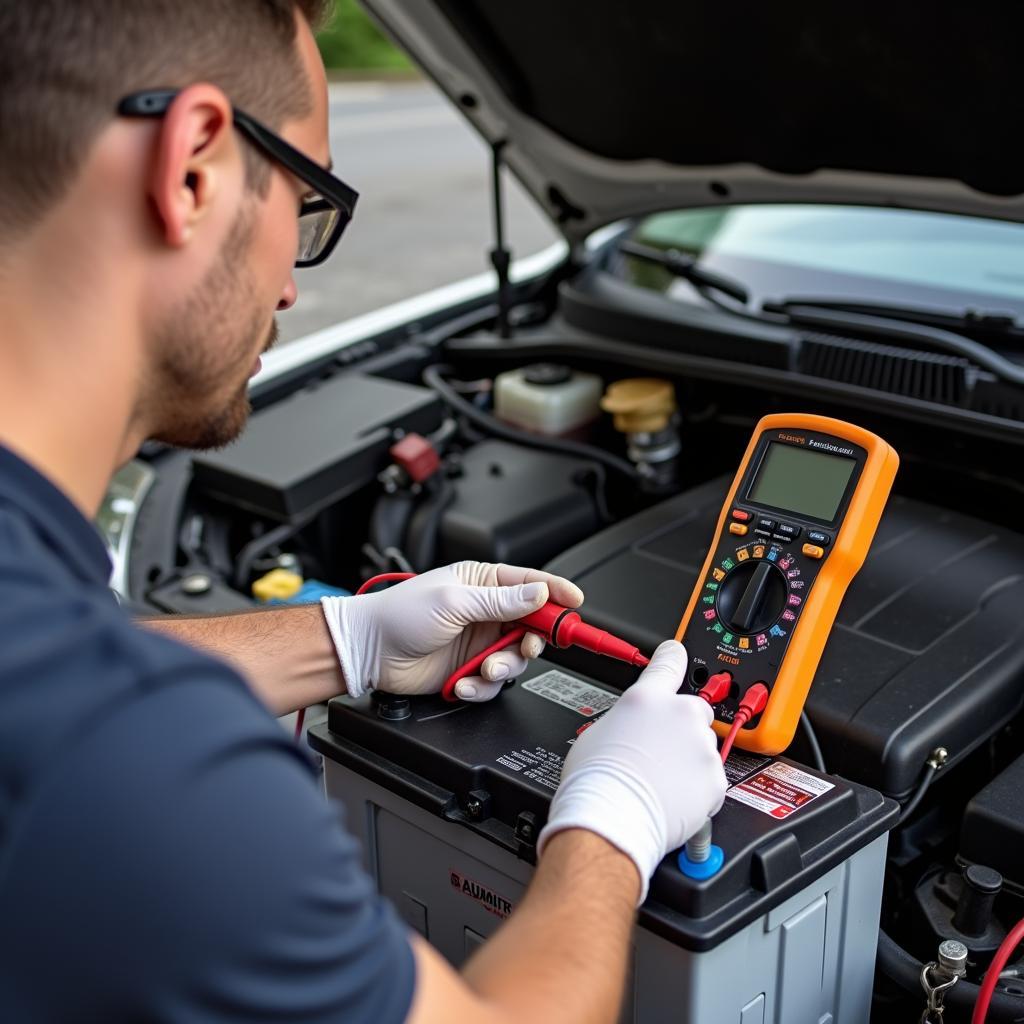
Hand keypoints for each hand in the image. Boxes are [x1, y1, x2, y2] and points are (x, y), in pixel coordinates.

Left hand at [321, 561, 583, 701]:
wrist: (368, 651)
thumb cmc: (399, 615)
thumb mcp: (454, 603)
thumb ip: (500, 601)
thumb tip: (538, 595)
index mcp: (482, 582)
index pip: (531, 584)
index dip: (556, 593)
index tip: (575, 603)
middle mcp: (485, 610)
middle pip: (532, 625)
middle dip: (533, 639)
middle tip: (528, 646)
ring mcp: (479, 641)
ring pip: (515, 658)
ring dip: (503, 667)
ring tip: (482, 667)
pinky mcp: (469, 668)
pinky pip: (493, 682)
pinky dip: (481, 686)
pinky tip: (461, 681)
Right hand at [537, 640, 726, 902]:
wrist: (611, 819)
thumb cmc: (594, 781)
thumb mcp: (597, 734)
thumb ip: (625, 720)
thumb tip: (630, 728)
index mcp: (646, 699)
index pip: (667, 664)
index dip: (673, 654)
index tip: (677, 650)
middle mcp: (679, 714)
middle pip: (693, 711)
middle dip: (682, 729)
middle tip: (660, 754)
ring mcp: (700, 746)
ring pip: (703, 749)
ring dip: (688, 762)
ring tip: (660, 784)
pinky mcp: (715, 778)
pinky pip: (711, 780)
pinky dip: (698, 790)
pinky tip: (672, 799)